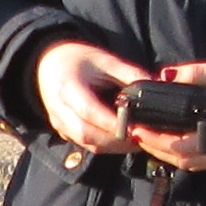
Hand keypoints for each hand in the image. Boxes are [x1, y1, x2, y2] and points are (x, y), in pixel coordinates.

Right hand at [32, 38, 144, 157]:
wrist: (49, 63)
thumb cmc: (79, 59)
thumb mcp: (105, 59)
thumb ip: (130, 73)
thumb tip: (156, 85)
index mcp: (68, 87)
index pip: (90, 112)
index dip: (115, 123)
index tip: (138, 126)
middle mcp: (59, 108)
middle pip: (87, 134)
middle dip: (116, 141)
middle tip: (142, 138)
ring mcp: (59, 123)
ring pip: (87, 144)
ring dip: (112, 146)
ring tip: (136, 140)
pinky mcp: (62, 131)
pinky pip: (84, 144)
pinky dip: (104, 145)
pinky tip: (121, 139)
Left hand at [134, 54, 205, 172]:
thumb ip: (198, 74)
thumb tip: (166, 74)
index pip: (179, 147)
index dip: (154, 140)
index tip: (136, 128)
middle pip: (184, 161)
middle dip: (157, 150)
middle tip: (137, 133)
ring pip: (195, 164)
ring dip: (172, 155)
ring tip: (153, 136)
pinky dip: (188, 153)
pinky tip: (179, 137)